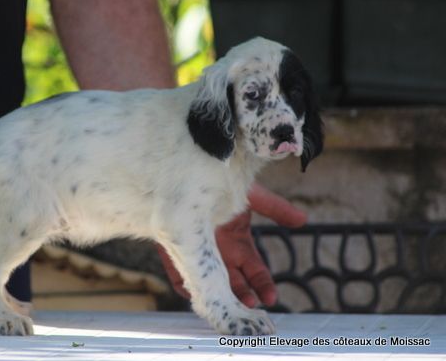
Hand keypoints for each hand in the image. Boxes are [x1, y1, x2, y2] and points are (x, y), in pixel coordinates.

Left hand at [158, 183, 305, 307]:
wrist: (194, 172)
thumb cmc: (225, 181)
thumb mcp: (253, 196)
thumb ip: (275, 209)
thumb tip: (303, 219)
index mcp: (239, 241)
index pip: (255, 270)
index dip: (263, 284)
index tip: (271, 297)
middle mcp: (221, 250)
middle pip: (234, 281)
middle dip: (244, 295)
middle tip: (250, 305)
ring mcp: (199, 250)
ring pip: (210, 281)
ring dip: (219, 294)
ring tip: (226, 304)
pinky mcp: (175, 248)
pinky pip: (178, 272)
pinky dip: (184, 284)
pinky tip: (191, 293)